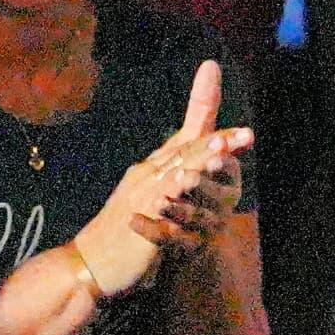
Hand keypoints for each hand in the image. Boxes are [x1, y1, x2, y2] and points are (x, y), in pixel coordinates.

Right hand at [72, 62, 254, 298]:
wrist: (86, 264)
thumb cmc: (121, 237)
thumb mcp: (148, 204)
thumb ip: (169, 186)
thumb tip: (190, 170)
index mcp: (152, 170)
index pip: (183, 133)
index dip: (200, 103)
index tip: (212, 70)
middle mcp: (147, 175)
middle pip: (186, 148)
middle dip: (218, 138)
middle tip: (248, 132)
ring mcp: (142, 195)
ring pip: (176, 170)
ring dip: (202, 156)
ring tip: (226, 145)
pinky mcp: (140, 219)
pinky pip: (162, 201)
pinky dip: (176, 190)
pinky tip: (190, 181)